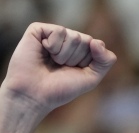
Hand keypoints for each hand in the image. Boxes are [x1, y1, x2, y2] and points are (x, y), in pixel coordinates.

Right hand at [0, 23, 115, 132]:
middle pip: (85, 40)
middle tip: (59, 68)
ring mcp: (52, 34)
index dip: (86, 62)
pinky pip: (59, 31)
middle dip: (75, 59)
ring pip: (73, 36)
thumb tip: (96, 41)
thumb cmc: (59, 89)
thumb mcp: (90, 78)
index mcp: (78, 50)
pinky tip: (43, 52)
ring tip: (51, 62)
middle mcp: (66, 40)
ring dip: (64, 55)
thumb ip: (105, 61)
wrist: (33, 95)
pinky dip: (53, 46)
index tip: (72, 72)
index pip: (95, 45)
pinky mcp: (38, 30)